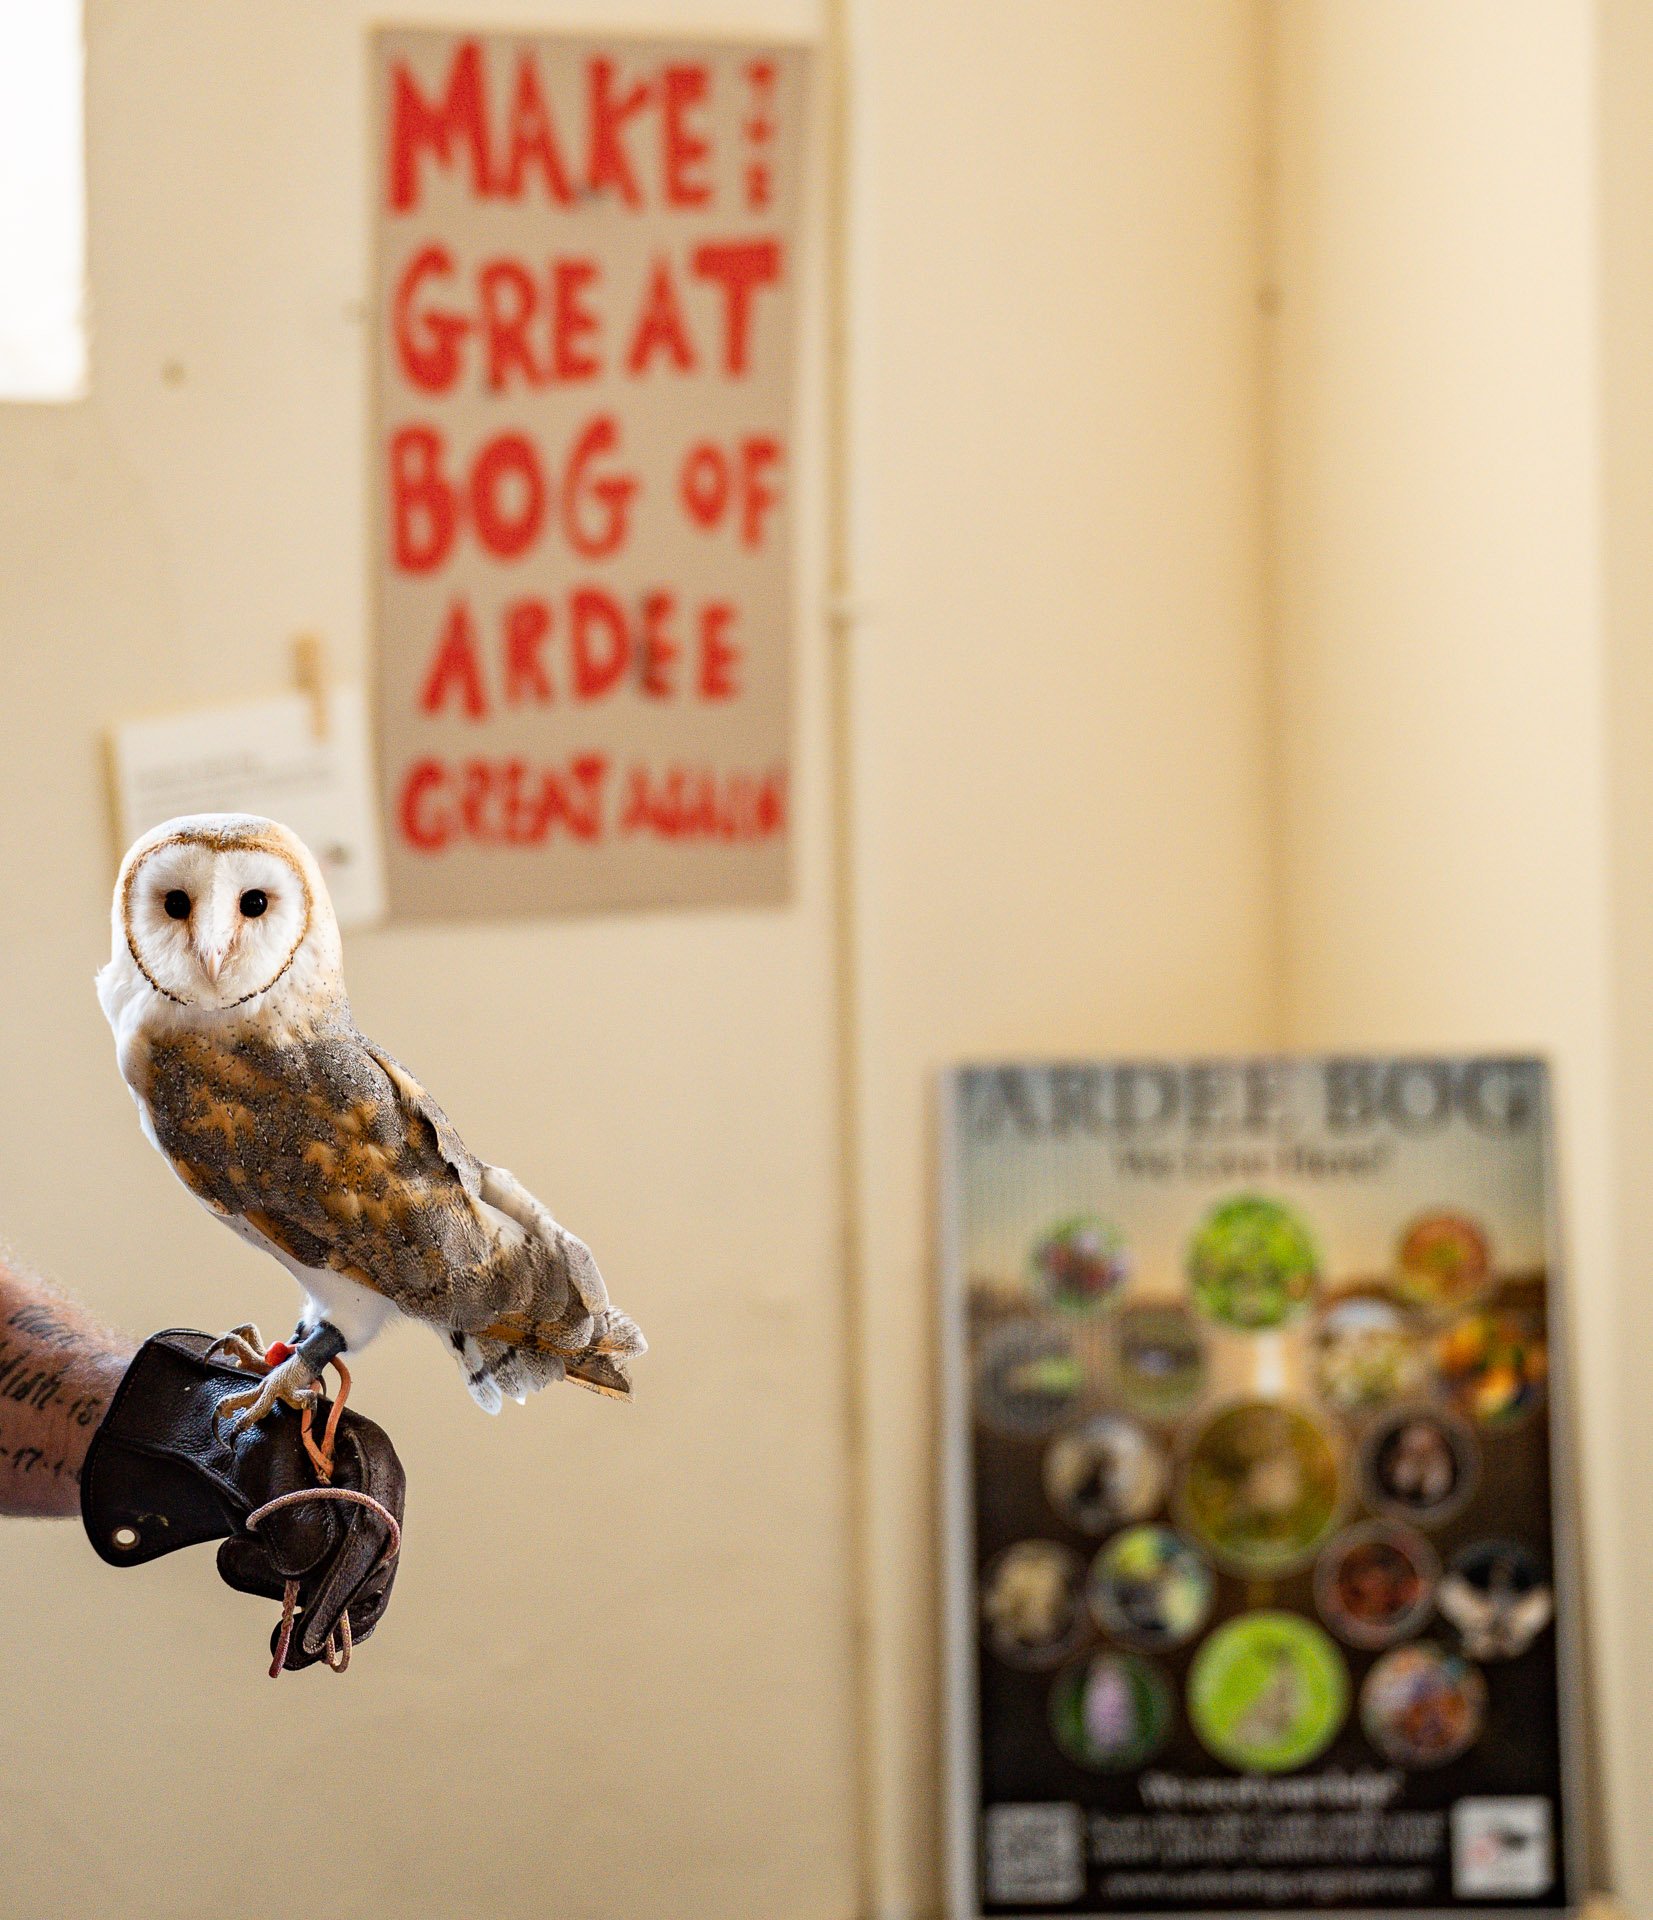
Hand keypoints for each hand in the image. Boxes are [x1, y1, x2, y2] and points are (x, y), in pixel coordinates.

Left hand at [80, 1329, 404, 1670]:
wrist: (231, 1437)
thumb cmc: (247, 1436)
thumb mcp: (262, 1460)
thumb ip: (289, 1512)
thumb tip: (303, 1569)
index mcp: (371, 1455)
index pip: (371, 1529)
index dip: (344, 1584)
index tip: (310, 1631)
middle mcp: (380, 1492)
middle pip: (373, 1567)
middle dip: (328, 1607)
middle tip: (289, 1648)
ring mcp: (367, 1522)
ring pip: (361, 1591)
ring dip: (308, 1607)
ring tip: (247, 1583)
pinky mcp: (347, 1551)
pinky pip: (349, 1600)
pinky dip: (320, 1622)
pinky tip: (288, 1645)